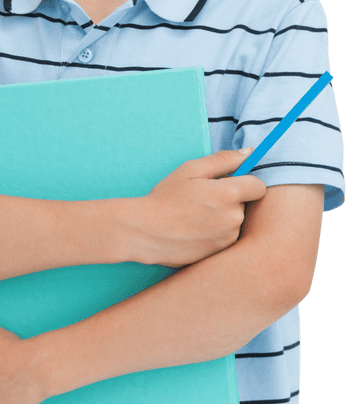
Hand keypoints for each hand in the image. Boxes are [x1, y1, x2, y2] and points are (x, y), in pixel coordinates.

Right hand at [130, 148, 266, 267]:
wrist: (145, 232)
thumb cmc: (165, 198)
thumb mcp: (189, 170)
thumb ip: (222, 160)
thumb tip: (250, 152)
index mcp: (229, 194)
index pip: (258, 186)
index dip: (244, 183)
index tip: (226, 184)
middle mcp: (234, 218)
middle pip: (246, 204)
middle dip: (230, 200)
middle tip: (202, 200)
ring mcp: (228, 237)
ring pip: (236, 221)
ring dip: (224, 217)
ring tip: (195, 216)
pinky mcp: (220, 251)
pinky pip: (227, 237)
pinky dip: (216, 232)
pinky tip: (195, 230)